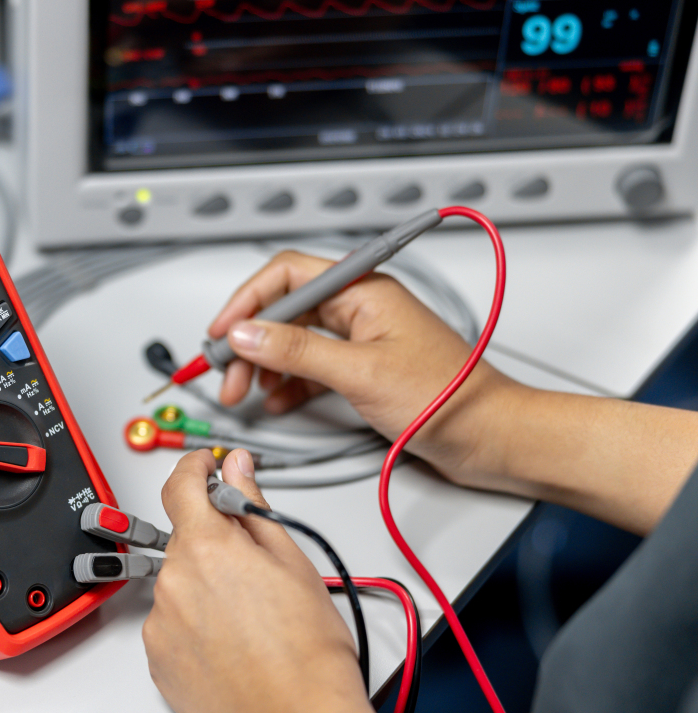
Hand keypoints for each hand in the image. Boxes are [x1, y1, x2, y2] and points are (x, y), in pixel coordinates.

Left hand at [143, 449, 395, 712]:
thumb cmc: (308, 656)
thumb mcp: (292, 562)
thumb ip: (253, 505)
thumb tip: (237, 469)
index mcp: (206, 547)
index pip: (181, 485)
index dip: (194, 468)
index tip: (204, 467)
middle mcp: (173, 580)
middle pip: (184, 540)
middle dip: (214, 543)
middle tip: (255, 568)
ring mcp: (160, 622)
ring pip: (179, 583)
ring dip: (205, 587)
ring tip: (250, 619)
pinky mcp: (157, 657)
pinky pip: (172, 622)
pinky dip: (194, 623)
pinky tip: (231, 642)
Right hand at [207, 250, 523, 488]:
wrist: (490, 437)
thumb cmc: (449, 398)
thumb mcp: (361, 373)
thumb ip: (298, 351)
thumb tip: (246, 333)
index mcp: (364, 290)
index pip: (289, 275)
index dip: (248, 301)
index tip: (222, 332)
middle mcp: (360, 308)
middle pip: (285, 309)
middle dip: (251, 340)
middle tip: (227, 372)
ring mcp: (360, 339)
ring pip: (294, 340)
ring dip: (264, 364)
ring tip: (246, 392)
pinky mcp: (362, 369)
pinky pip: (310, 366)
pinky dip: (287, 382)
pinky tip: (276, 400)